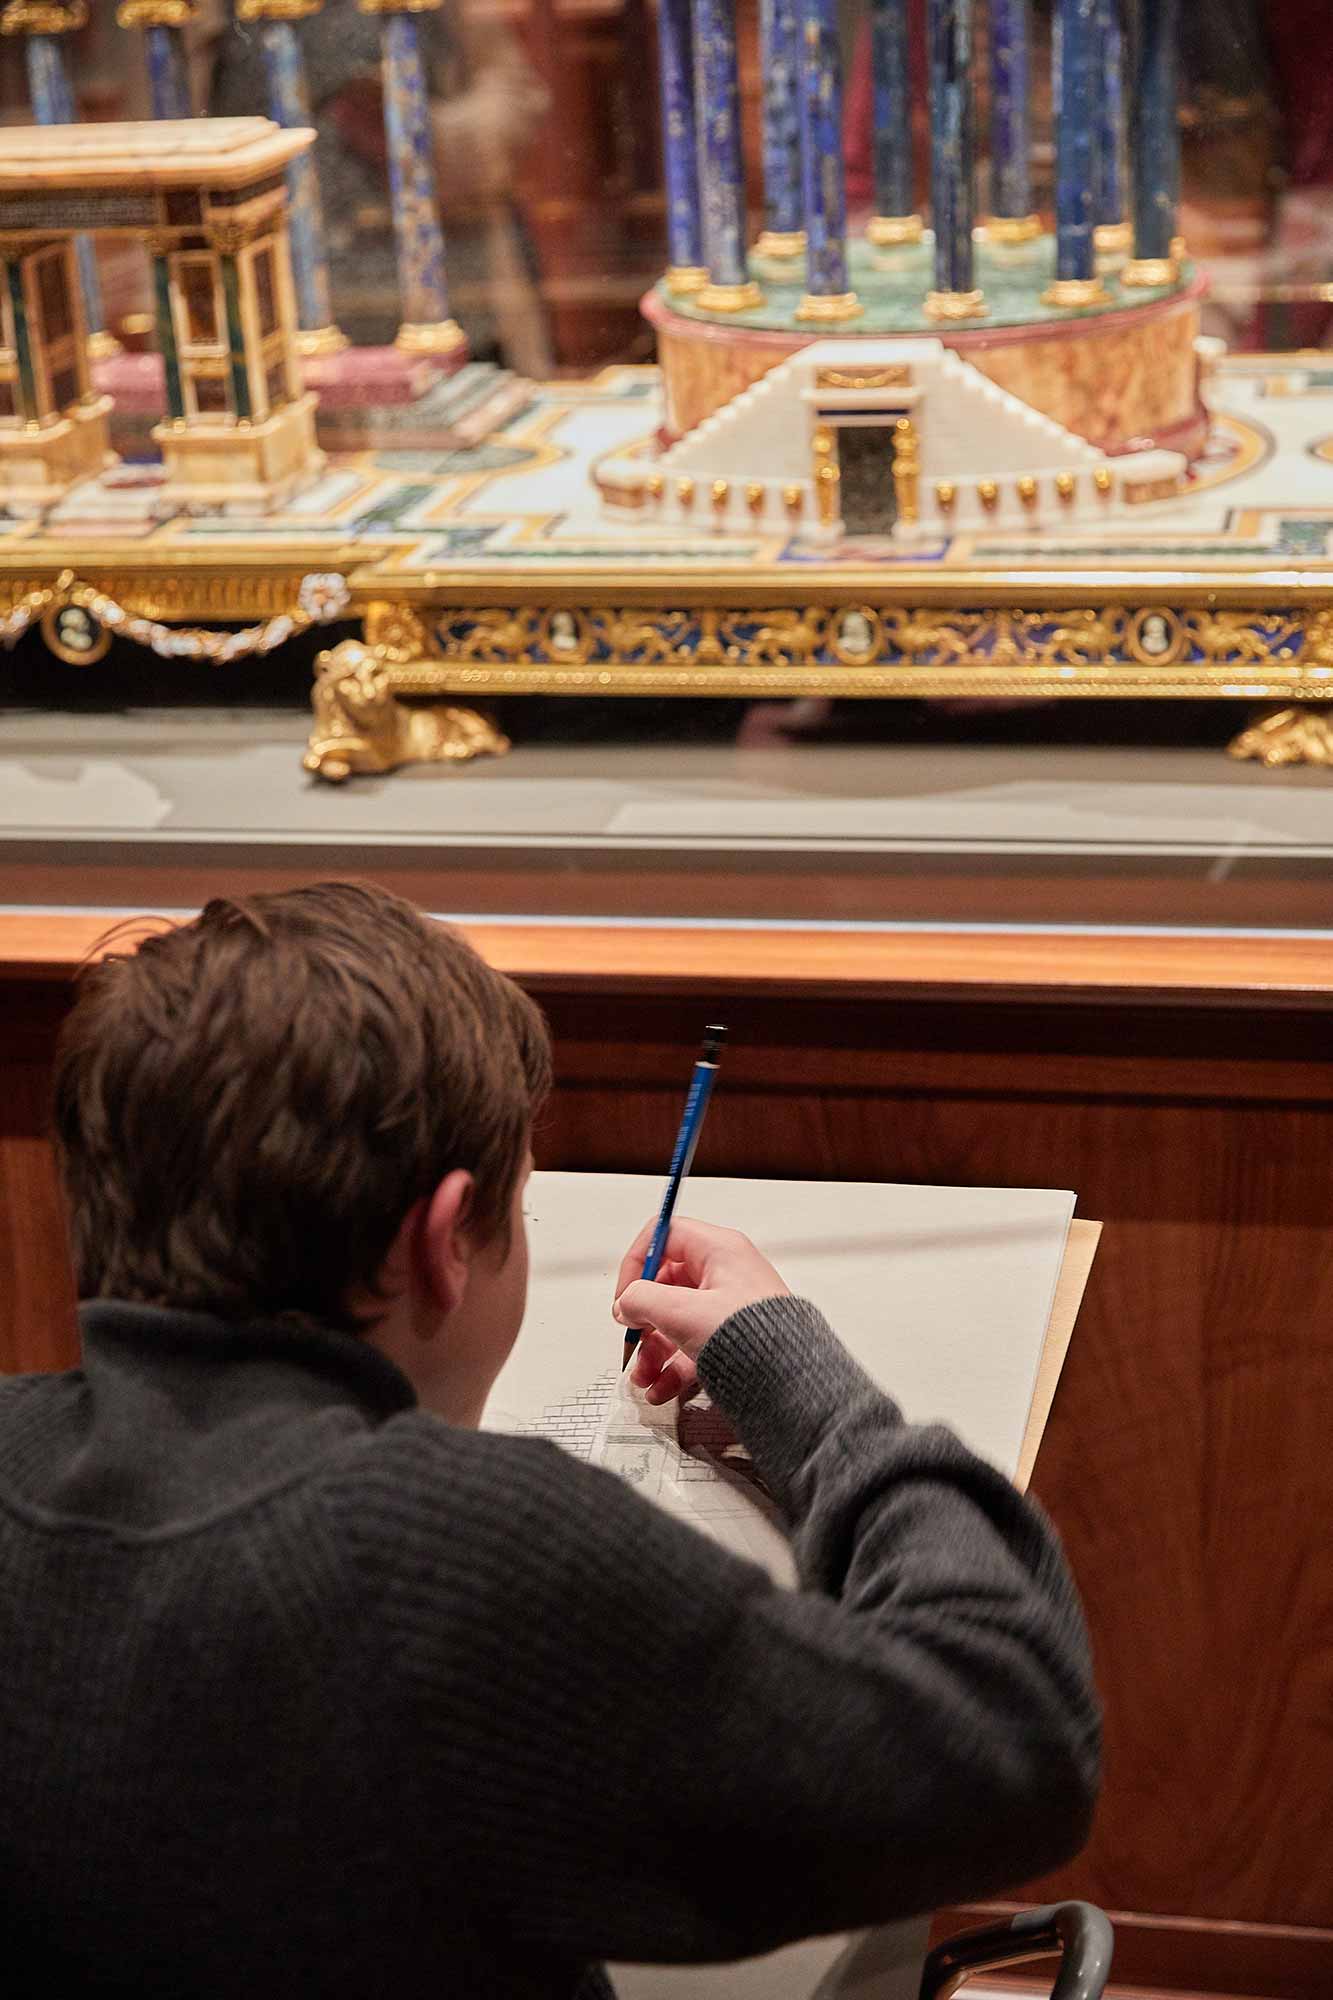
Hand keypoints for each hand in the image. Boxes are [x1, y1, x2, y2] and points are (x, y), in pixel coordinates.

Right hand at [612, 1217, 789, 1403]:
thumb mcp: (683, 1311)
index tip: (626, 1293)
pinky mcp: (731, 1338)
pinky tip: (661, 1386)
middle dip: (644, 1318)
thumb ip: (643, 1300)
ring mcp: (728, 1307)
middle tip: (633, 1335)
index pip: (665, 1236)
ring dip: (653, 1350)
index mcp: (719, 1250)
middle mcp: (725, 1274)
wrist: (791, 1380)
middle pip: (667, 1285)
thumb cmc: (754, 1337)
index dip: (638, 1262)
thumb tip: (627, 1302)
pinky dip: (672, 1366)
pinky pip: (691, 1345)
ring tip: (644, 1374)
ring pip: (676, 1321)